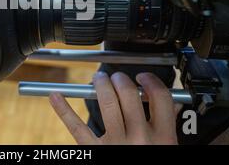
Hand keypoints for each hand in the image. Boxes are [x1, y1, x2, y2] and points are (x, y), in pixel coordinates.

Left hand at [49, 72, 177, 144]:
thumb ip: (168, 127)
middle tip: (116, 78)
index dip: (150, 81)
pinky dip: (64, 110)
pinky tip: (55, 96)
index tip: (142, 78)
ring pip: (106, 102)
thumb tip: (173, 106)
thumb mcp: (168, 150)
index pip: (160, 97)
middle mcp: (140, 138)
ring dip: (100, 84)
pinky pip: (77, 127)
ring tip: (98, 80)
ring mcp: (116, 143)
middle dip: (120, 79)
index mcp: (163, 138)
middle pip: (129, 94)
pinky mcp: (94, 151)